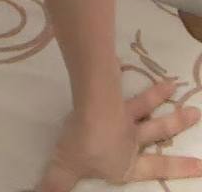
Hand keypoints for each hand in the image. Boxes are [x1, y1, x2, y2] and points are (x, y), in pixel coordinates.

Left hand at [34, 77, 201, 188]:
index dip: (180, 168)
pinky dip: (121, 74)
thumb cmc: (85, 147)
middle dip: (178, 123)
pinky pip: (119, 85)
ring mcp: (124, 115)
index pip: (157, 167)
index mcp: (127, 162)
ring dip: (160, 95)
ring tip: (174, 84)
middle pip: (159, 131)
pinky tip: (124, 62)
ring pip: (147, 106)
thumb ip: (55, 185)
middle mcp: (131, 138)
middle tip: (197, 112)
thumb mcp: (67, 172)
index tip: (201, 164)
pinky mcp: (113, 95)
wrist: (89, 113)